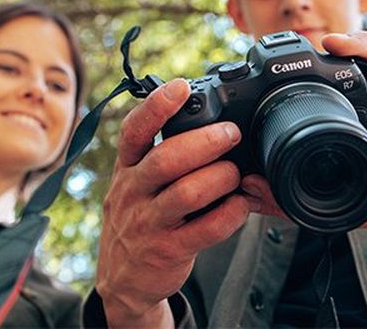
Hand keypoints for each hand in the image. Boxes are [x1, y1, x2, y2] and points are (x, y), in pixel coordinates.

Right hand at [95, 78, 251, 327]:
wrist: (124, 279)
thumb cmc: (139, 218)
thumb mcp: (135, 183)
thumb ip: (157, 153)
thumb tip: (200, 117)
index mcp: (127, 168)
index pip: (133, 131)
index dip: (156, 106)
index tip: (181, 86)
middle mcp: (133, 192)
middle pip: (164, 159)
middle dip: (203, 142)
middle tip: (231, 133)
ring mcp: (149, 223)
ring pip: (185, 194)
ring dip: (219, 178)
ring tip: (236, 172)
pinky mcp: (169, 251)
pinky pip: (204, 230)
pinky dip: (229, 215)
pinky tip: (241, 205)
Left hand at [241, 31, 366, 225]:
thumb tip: (332, 40)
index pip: (344, 175)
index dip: (302, 179)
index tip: (267, 171)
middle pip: (325, 205)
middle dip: (283, 199)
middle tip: (247, 182)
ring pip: (326, 219)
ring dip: (287, 210)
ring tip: (252, 194)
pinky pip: (332, 222)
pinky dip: (303, 214)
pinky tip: (275, 205)